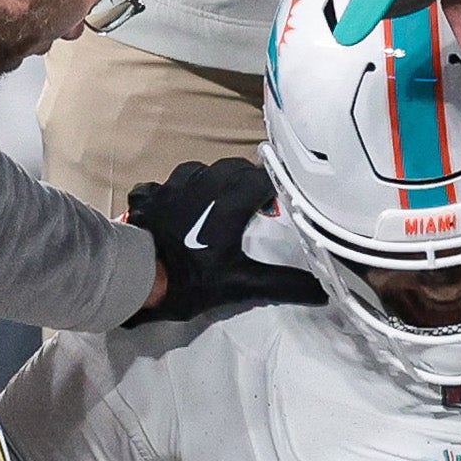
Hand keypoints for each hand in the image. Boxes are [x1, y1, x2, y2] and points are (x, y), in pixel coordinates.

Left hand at [127, 159, 323, 320]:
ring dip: (210, 181)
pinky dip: (171, 192)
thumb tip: (322, 292)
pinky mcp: (148, 195)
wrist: (137, 277)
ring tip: (214, 202)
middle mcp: (202, 184)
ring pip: (198, 169)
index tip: (277, 205)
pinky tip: (173, 207)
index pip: (262, 178)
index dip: (273, 189)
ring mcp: (171, 186)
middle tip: (252, 206)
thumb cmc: (194, 279)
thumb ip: (284, 283)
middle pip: (232, 168)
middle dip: (246, 181)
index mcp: (229, 200)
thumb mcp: (242, 284)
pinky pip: (162, 184)